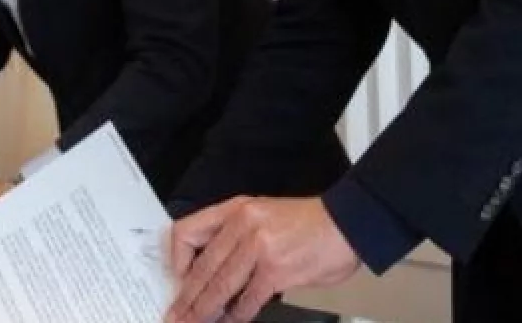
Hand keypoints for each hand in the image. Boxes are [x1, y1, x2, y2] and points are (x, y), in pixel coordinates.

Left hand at [164, 197, 359, 322]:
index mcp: (236, 209)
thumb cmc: (307, 222)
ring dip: (204, 312)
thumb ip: (236, 235)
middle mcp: (243, 225)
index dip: (178, 260)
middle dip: (186, 298)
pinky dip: (237, 316)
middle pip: (202, 268)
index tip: (179, 279)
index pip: (188, 231)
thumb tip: (212, 270)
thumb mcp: (263, 213)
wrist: (346, 223)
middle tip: (175, 316)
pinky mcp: (276, 271)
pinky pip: (247, 300)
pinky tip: (231, 321)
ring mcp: (259, 248)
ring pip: (219, 287)